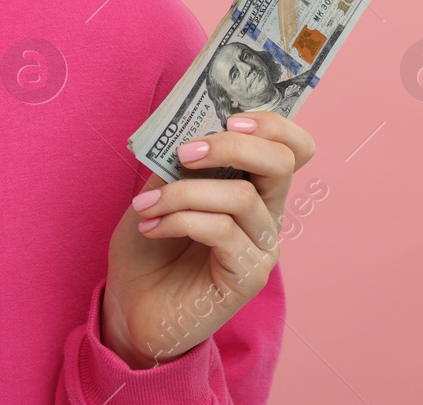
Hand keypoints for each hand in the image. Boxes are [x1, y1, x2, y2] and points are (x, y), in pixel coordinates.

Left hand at [101, 112, 315, 366]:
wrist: (131, 304)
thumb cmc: (148, 244)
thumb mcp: (158, 189)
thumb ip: (180, 162)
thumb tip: (189, 130)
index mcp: (252, 186)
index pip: (291, 148)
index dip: (272, 124)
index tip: (227, 118)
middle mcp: (266, 215)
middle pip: (281, 163)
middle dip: (231, 147)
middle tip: (184, 152)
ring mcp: (261, 247)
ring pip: (242, 197)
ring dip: (184, 192)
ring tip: (145, 204)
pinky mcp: (248, 277)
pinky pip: (222, 231)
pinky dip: (179, 219)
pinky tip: (152, 227)